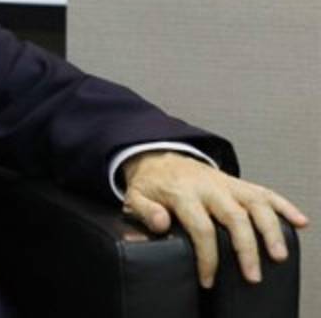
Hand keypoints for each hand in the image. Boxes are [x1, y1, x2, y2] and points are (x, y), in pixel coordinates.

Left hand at [121, 151, 307, 287]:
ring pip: (256, 204)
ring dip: (271, 229)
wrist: (160, 157)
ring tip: (279, 255)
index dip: (207, 256)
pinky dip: (285, 206)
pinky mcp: (239, 183)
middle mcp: (210, 187)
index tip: (209, 279)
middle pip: (234, 217)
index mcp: (183, 193)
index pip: (200, 227)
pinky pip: (266, 192)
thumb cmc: (151, 184)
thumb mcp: (135, 196)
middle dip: (246, 247)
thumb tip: (161, 224)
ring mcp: (228, 184)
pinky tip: (301, 222)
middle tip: (252, 275)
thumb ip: (144, 210)